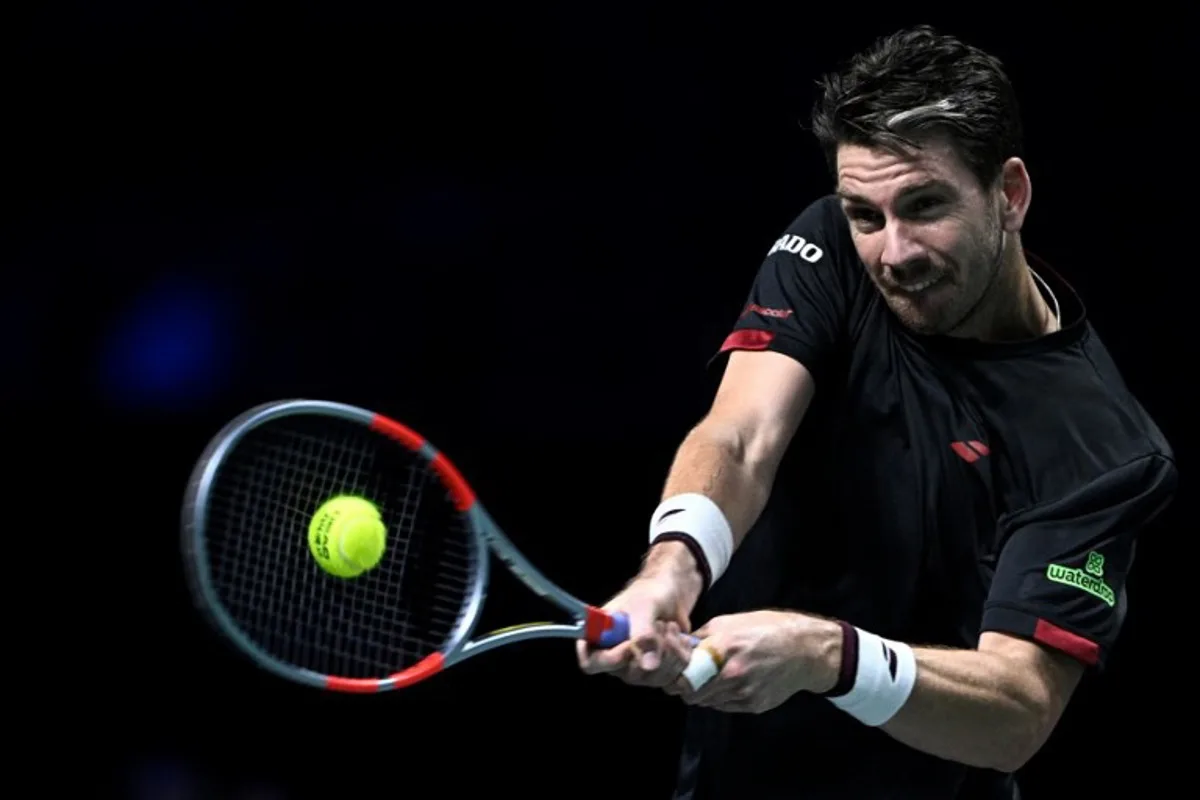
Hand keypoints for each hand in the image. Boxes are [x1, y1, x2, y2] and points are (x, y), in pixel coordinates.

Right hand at [576, 542, 703, 686]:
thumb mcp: (645, 607)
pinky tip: (680, 638)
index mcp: (599, 638)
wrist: (672, 594)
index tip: (629, 644)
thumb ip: (643, 633)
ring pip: (655, 678)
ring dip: (671, 650)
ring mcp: (637, 667)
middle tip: (659, 624)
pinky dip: (682, 657)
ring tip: (670, 626)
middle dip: (653, 648)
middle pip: (630, 674)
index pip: (591, 663)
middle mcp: (615, 657)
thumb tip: (648, 667)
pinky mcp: (658, 672)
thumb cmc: (649, 594)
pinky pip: (672, 677)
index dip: (611, 660)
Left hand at [668, 610, 840, 713]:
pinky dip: (720, 698)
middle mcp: (732, 673)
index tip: (672, 672)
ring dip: (703, 693)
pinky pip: (725, 706)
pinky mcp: (753, 705)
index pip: (685, 673)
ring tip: (709, 678)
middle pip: (692, 693)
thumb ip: (702, 636)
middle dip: (685, 687)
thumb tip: (678, 645)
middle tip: (686, 679)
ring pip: (707, 702)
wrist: (805, 650)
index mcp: (724, 646)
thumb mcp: (730, 621)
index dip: (674, 675)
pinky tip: (727, 684)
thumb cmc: (767, 629)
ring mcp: (744, 692)